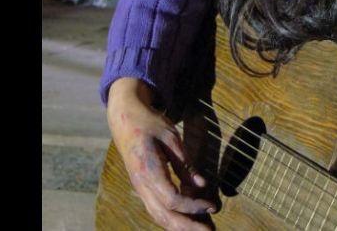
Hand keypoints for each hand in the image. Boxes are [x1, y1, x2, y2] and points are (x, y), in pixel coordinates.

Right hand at [107, 78, 215, 229]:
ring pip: (157, 215)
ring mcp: (138, 187)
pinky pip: (155, 208)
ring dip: (179, 226)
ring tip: (200, 229)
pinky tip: (186, 219)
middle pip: (163, 214)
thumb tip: (201, 185)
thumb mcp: (171, 137)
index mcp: (148, 169)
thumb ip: (185, 163)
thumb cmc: (149, 123)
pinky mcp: (141, 186)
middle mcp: (140, 183)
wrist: (124, 118)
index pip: (172, 198)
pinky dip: (171, 217)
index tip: (212, 206)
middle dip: (186, 226)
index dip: (193, 206)